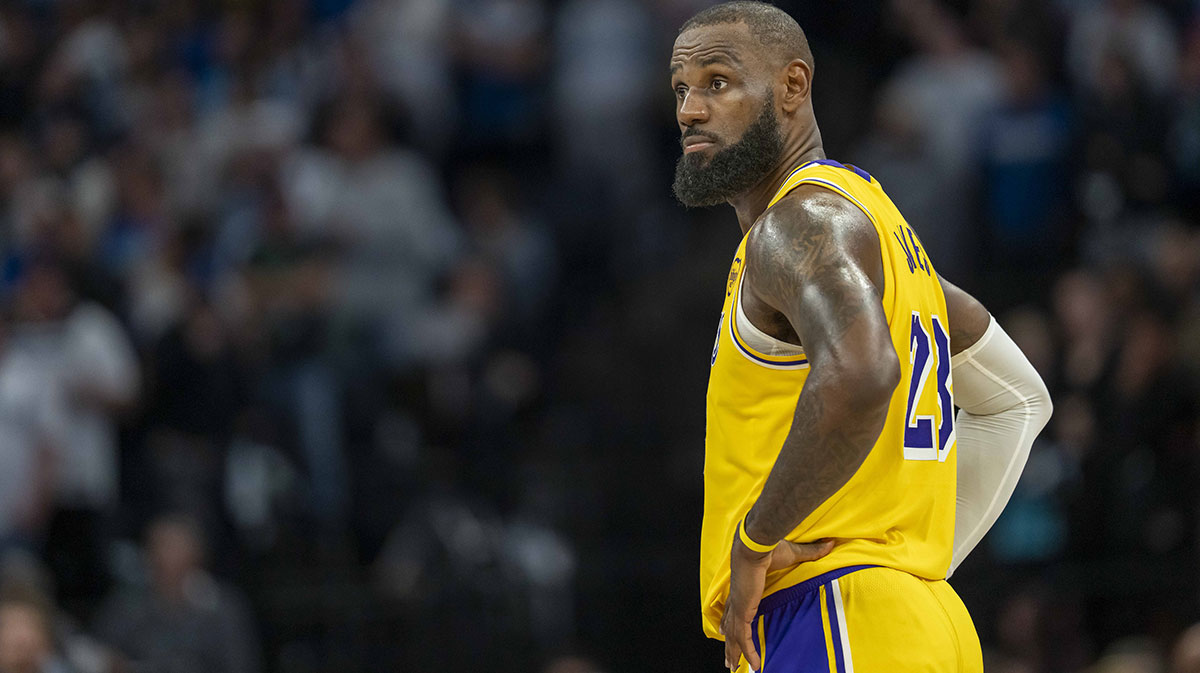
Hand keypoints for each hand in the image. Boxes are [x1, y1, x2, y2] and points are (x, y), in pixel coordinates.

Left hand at [720, 536, 834, 670]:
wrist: (757, 545)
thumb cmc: (770, 547)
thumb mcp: (793, 554)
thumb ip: (811, 552)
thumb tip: (830, 543)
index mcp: (744, 588)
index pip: (734, 609)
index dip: (730, 621)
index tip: (725, 631)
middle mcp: (738, 600)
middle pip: (730, 627)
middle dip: (730, 645)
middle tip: (729, 660)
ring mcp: (739, 607)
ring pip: (734, 636)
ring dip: (735, 653)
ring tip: (734, 668)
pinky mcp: (743, 612)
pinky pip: (744, 638)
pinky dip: (748, 652)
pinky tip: (755, 665)